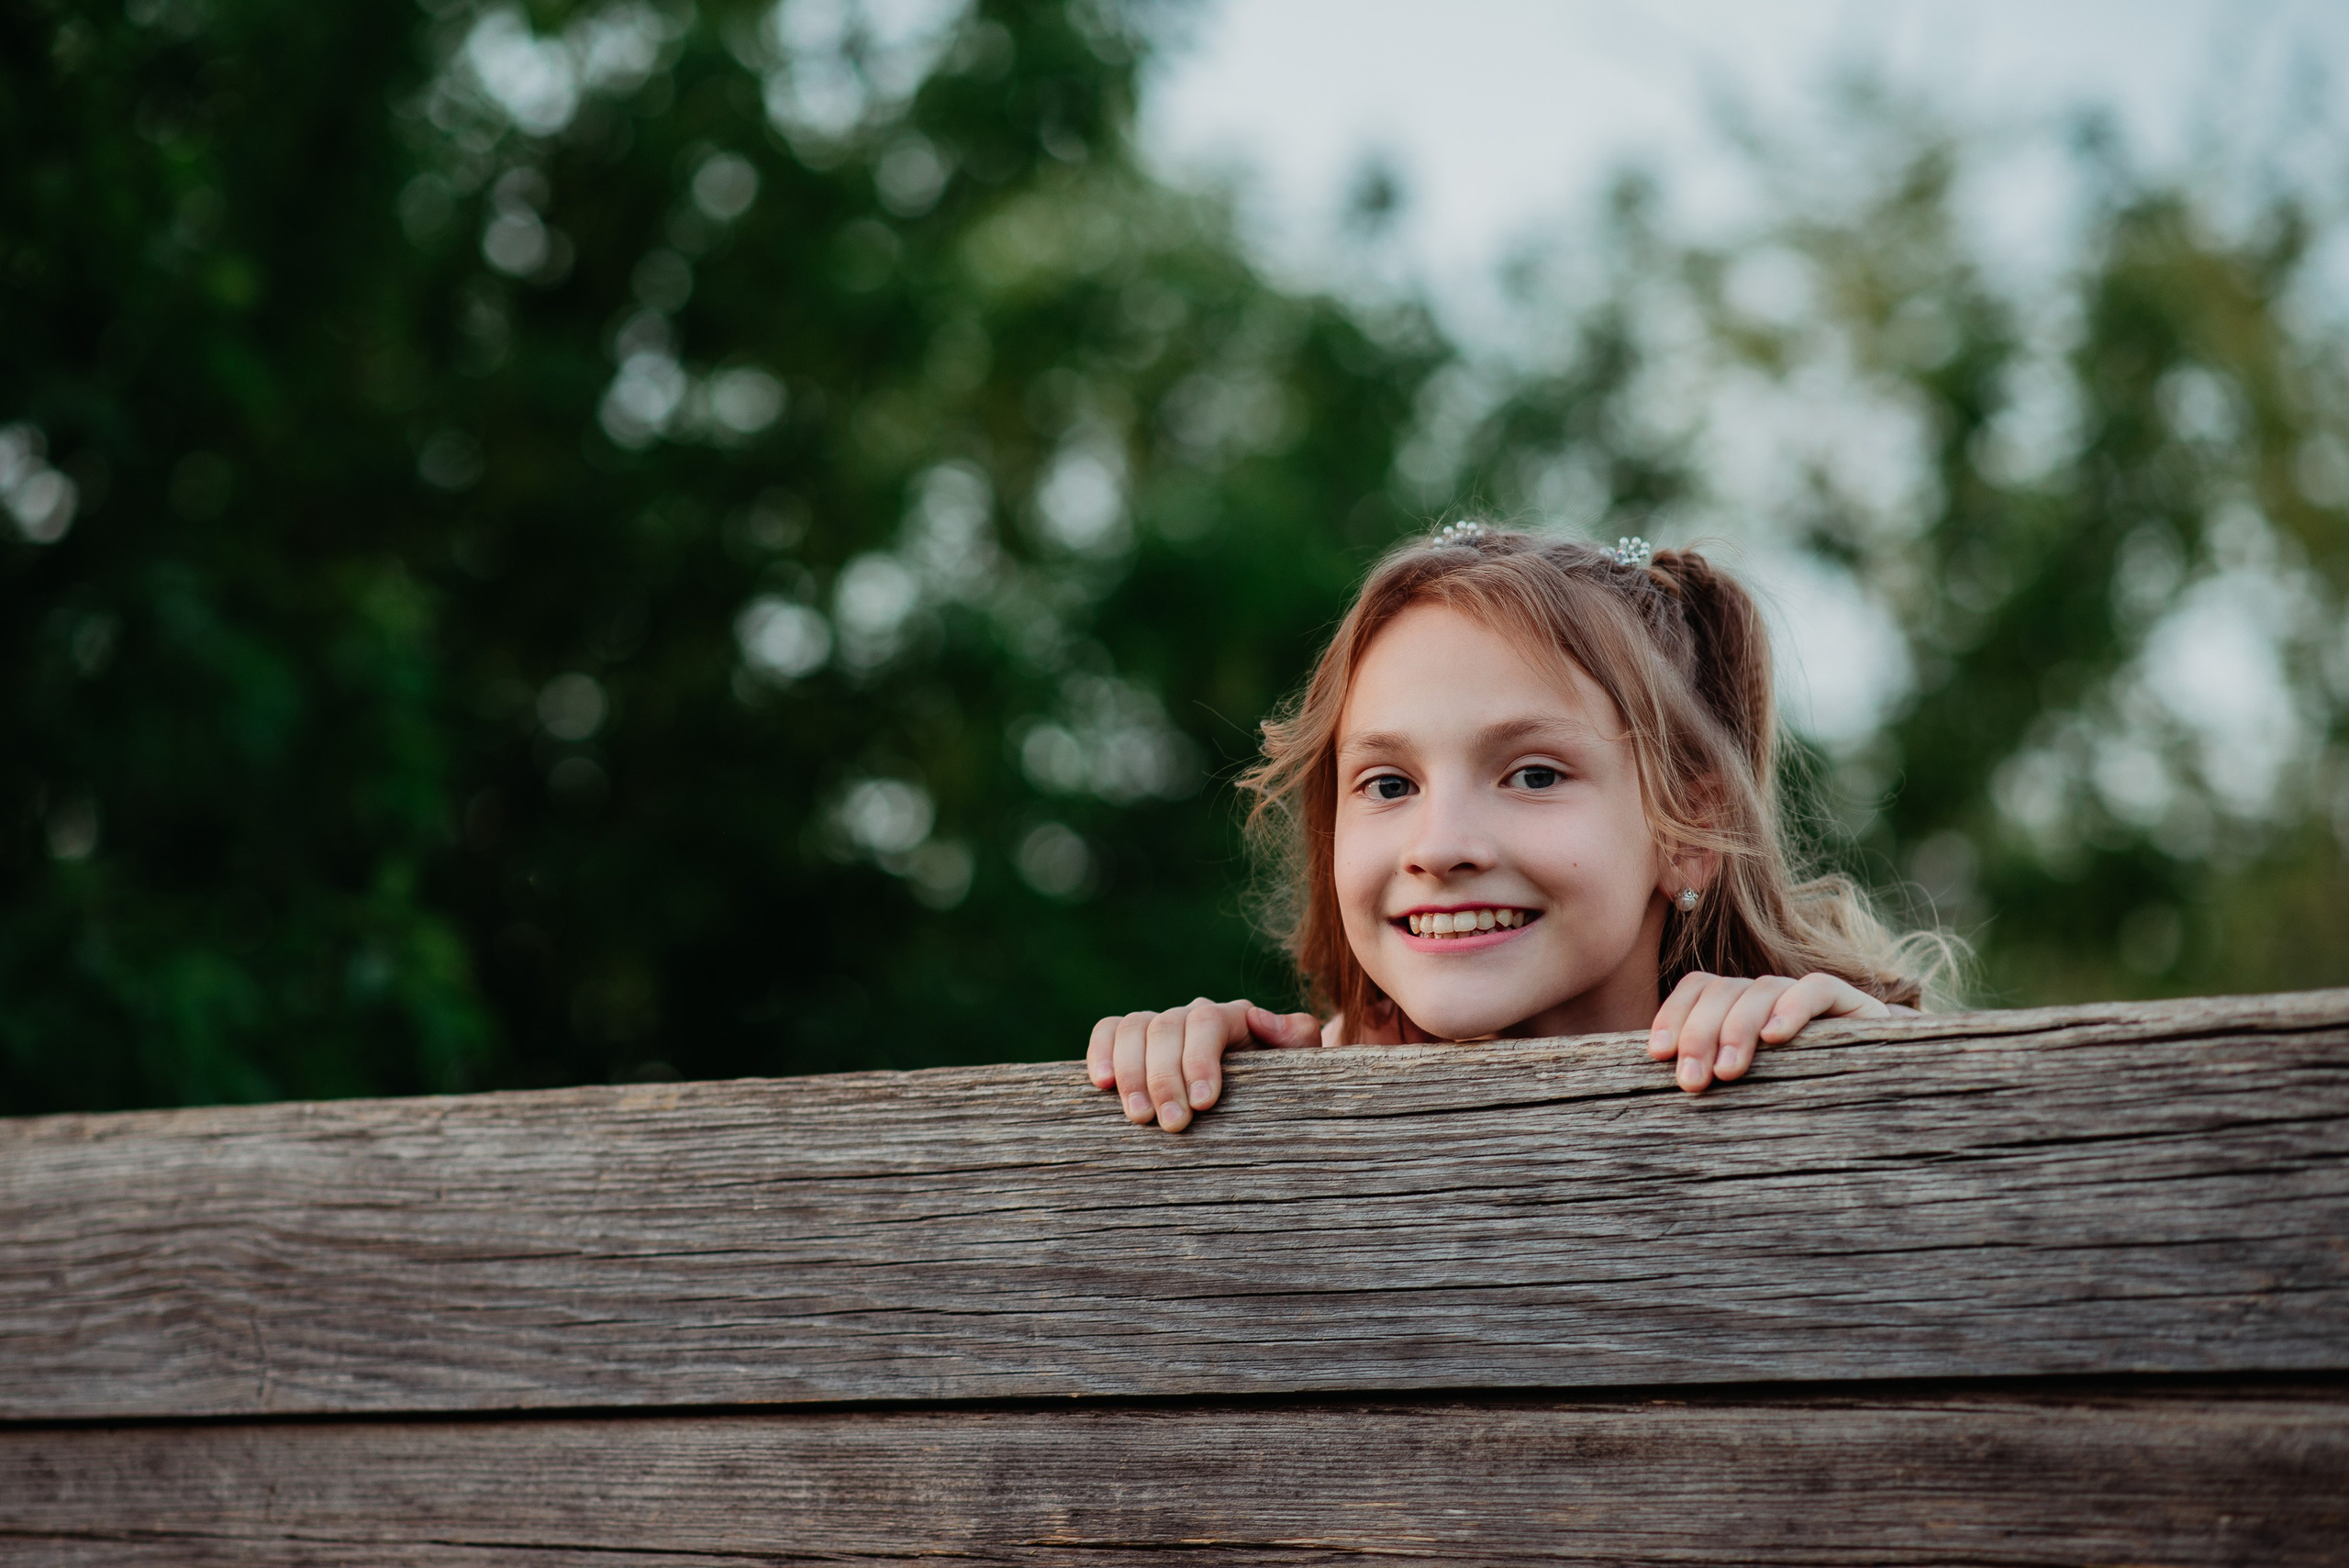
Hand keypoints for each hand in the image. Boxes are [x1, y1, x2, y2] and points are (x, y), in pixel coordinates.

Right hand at [1086, 998, 1320, 1130]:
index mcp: (1234, 1017)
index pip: (1208, 1023)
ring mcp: (1161, 1026)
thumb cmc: (1282, 1087)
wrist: (1263, 1094)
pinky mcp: (1134, 1041)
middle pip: (1167, 1028)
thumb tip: (1259, 1018)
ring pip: (1135, 1029)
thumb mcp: (1302, 1064)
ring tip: (1138, 1118)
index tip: (1203, 1103)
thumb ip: (1294, 1036)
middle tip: (1172, 1125)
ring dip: (1132, 1072)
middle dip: (1165, 1078)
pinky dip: (1100, 1051)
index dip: (1200, 1060)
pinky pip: (1110, 1031)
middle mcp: (1193, 1015)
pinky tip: (1102, 1084)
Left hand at [1647, 971, 1889, 1093]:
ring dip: (1738, 1028)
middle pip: (1722, 990)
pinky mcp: (1852, 1004)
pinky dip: (1793, 1007)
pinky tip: (1777, 1038)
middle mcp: (1770, 996)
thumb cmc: (1804, 1104)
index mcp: (1740, 1009)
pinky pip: (1817, 989)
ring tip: (1728, 1072)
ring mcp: (1808, 997)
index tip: (1657, 1054)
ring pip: (1761, 990)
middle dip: (1699, 1033)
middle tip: (1692, 1081)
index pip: (1699, 988)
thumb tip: (1658, 1097)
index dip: (1673, 1013)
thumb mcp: (1750, 1092)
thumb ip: (1712, 1081)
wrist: (1889, 1094)